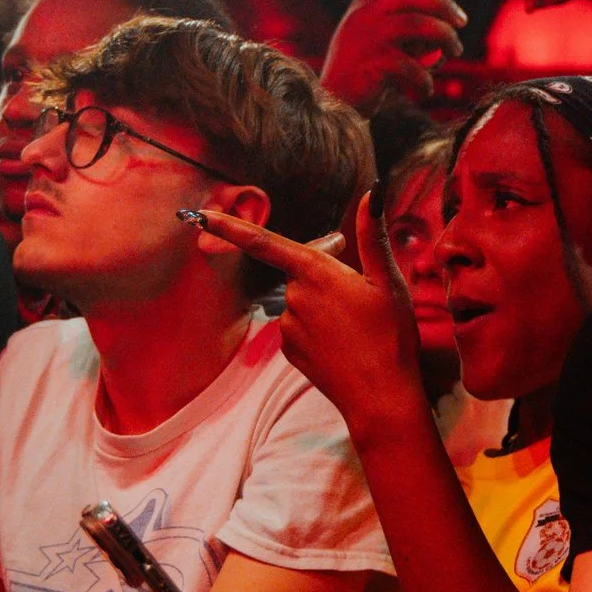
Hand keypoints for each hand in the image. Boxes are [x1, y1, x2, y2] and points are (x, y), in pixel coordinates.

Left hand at [193, 195, 419, 426]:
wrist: (380, 398)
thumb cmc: (390, 337)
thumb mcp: (389, 282)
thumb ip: (373, 234)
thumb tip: (374, 192)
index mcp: (316, 273)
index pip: (264, 242)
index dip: (230, 227)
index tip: (200, 215)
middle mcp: (294, 298)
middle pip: (298, 270)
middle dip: (322, 271)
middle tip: (360, 292)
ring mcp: (288, 327)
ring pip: (300, 300)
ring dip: (322, 303)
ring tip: (356, 324)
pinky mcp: (289, 350)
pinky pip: (299, 326)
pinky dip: (317, 327)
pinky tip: (342, 341)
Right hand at [320, 0, 467, 109]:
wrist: (333, 104)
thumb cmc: (362, 70)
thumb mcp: (378, 39)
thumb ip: (402, 23)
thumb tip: (443, 14)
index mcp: (364, 5)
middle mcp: (364, 15)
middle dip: (445, 6)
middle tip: (462, 21)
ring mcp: (367, 38)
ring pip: (419, 25)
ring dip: (445, 38)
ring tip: (455, 51)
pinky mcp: (372, 64)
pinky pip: (411, 65)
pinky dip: (424, 78)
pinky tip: (425, 87)